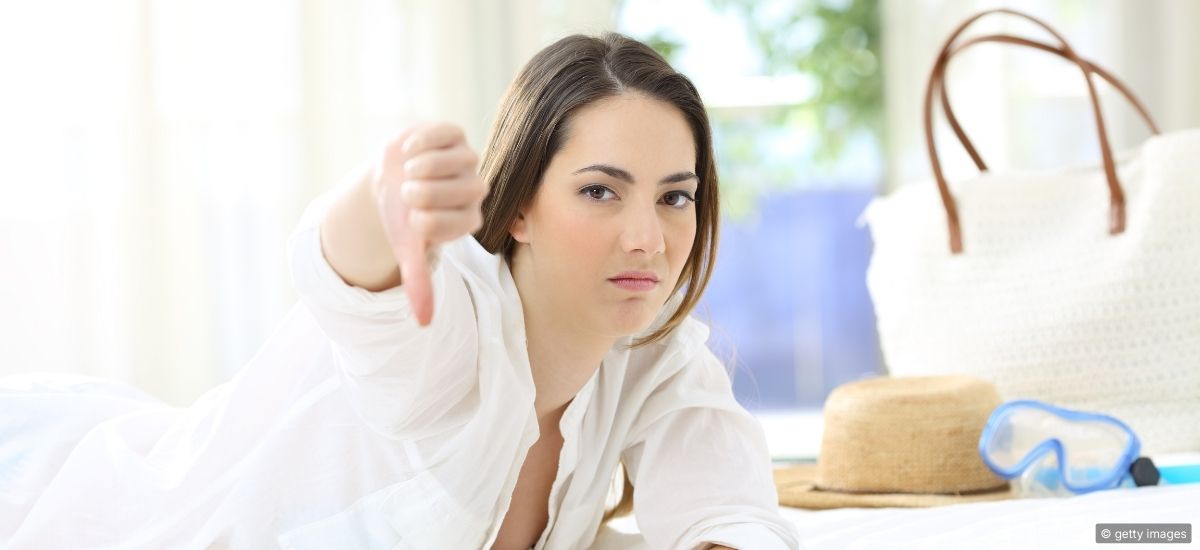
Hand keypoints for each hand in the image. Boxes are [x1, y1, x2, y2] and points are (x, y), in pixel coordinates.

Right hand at [371, 122, 485, 325]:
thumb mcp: (407, 248)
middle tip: (408, 194)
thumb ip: (418, 280)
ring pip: (457, 160)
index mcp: (469, 219)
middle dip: (424, 193)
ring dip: (422, 167)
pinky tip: (409, 151)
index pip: (461, 222)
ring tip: (408, 173)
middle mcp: (476, 189)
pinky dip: (421, 142)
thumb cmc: (402, 216)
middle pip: (464, 191)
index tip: (412, 219)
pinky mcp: (454, 135)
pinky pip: (446, 133)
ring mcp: (467, 160)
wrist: (390, 178)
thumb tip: (424, 323)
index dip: (427, 219)